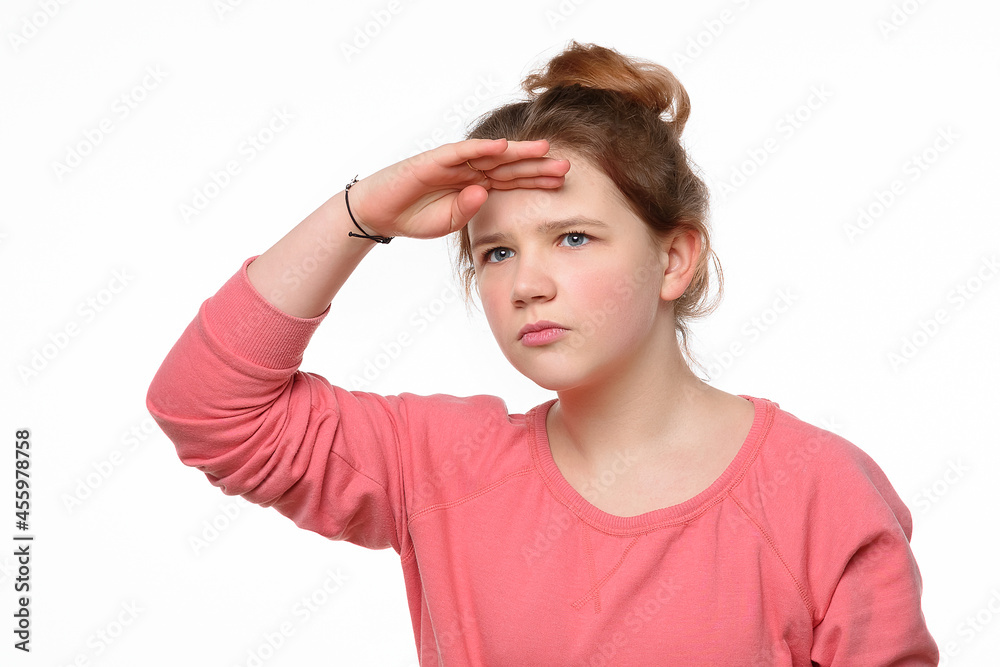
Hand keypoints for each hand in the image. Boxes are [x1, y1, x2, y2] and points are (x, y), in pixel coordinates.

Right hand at [346, 138, 569, 240]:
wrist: (379, 213)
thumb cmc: (413, 217)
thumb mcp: (447, 222)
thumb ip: (467, 210)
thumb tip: (482, 192)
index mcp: (475, 186)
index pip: (511, 181)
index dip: (536, 180)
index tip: (562, 183)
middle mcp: (468, 170)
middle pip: (509, 166)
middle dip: (536, 165)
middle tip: (566, 165)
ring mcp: (452, 163)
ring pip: (491, 155)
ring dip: (517, 152)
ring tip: (543, 149)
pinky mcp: (433, 160)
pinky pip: (461, 152)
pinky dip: (481, 148)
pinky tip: (502, 146)